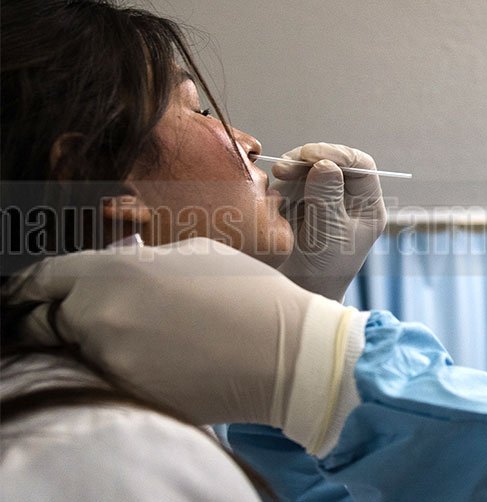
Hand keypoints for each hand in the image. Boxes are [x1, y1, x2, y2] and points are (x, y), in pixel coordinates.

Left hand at [2, 238, 359, 438]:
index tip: (27, 293)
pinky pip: (105, 380)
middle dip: (57, 319)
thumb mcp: (196, 253)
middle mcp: (100, 316)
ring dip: (92, 345)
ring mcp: (112, 362)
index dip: (30, 286)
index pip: (42, 278)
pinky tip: (157, 361)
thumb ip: (143, 260)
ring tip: (136, 338)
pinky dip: (120, 370)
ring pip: (76, 353)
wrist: (289, 356)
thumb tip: (119, 266)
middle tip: (74, 320)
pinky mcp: (130, 396)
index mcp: (114, 270)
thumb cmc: (251, 296)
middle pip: (46, 321)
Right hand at [273, 143, 385, 300]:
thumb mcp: (329, 234)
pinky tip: (273, 198)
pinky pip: (291, 181)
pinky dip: (281, 184)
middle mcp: (347, 197)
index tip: (311, 156)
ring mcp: (323, 197)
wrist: (299, 290)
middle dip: (308, 161)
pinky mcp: (300, 201)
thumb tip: (325, 164)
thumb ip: (327, 199)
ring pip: (308, 168)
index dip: (338, 155)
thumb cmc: (324, 270)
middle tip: (284, 169)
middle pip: (332, 161)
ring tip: (277, 184)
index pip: (361, 166)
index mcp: (366, 205)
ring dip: (291, 171)